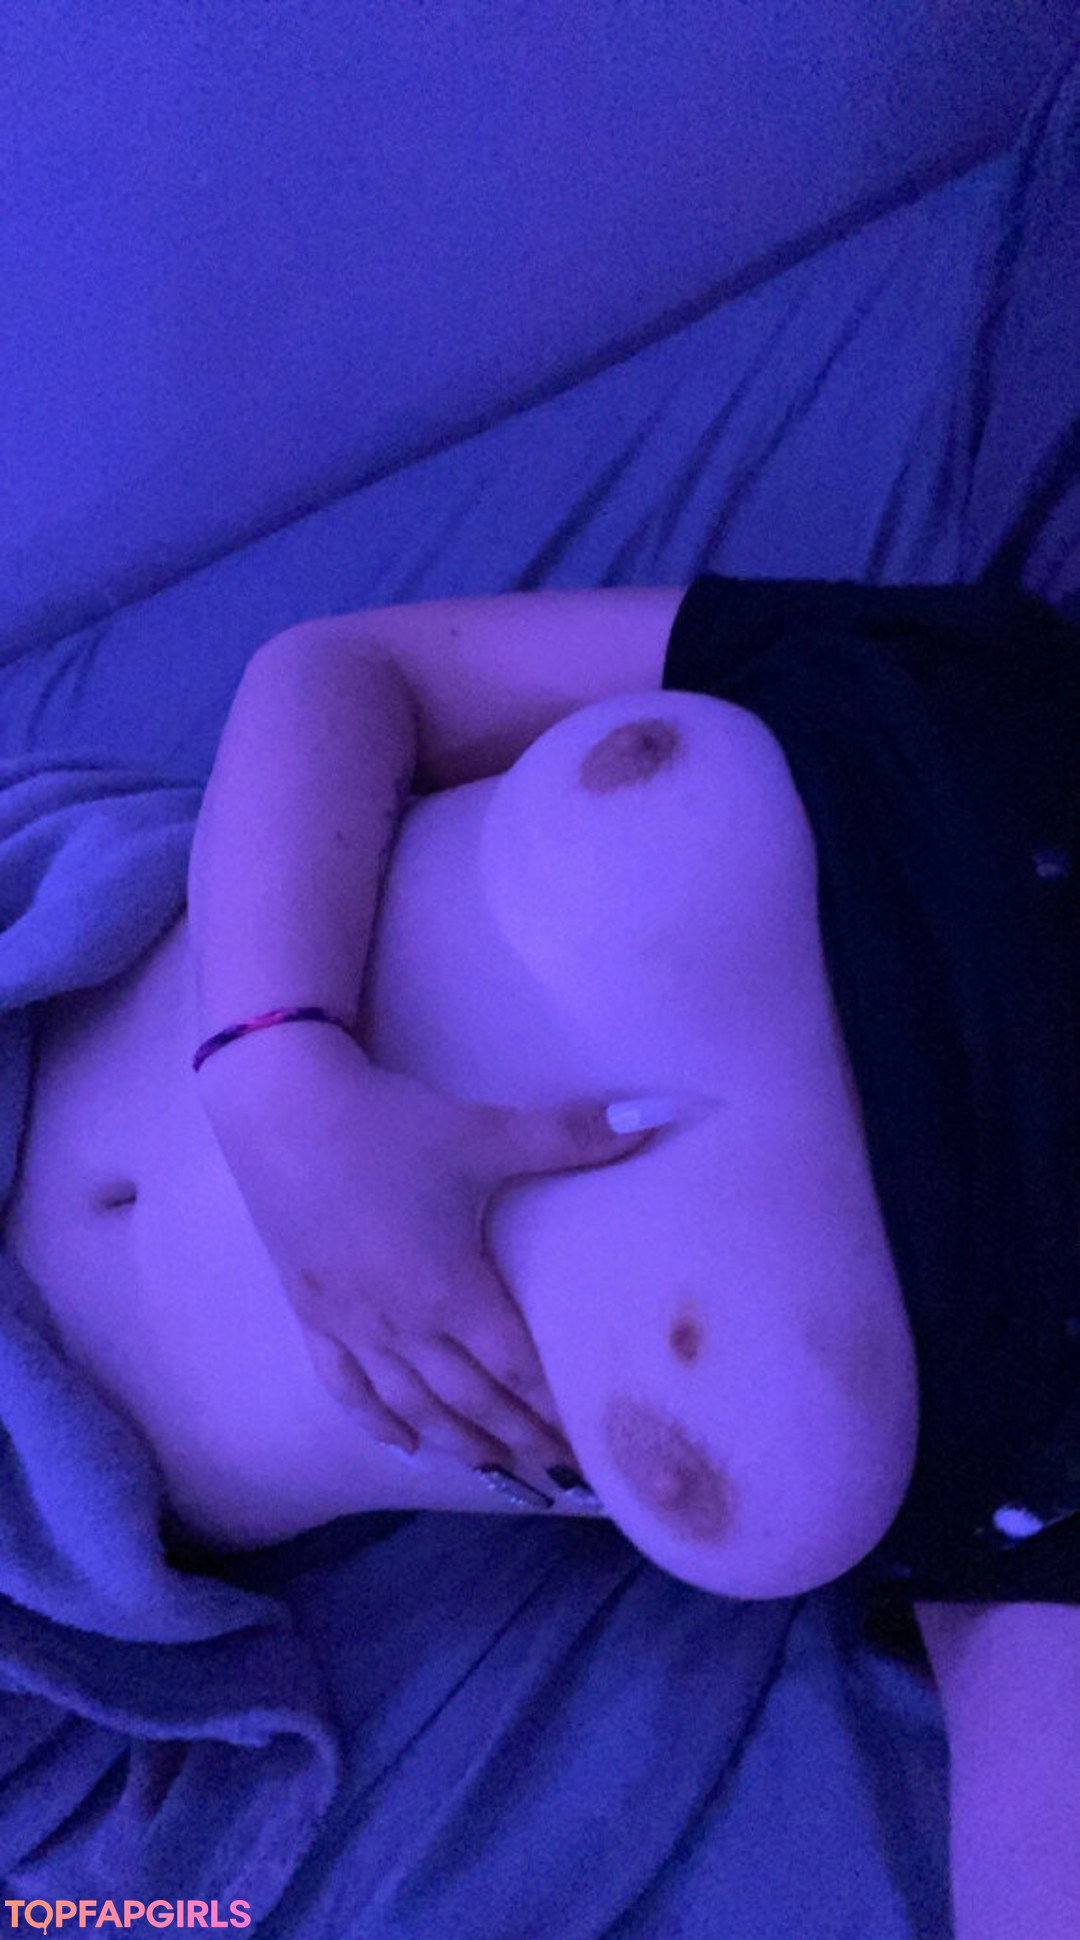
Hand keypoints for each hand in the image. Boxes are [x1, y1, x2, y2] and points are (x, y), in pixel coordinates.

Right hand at [204, 1027, 660, 1468]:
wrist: (279, 1109)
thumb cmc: (388, 1124)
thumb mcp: (485, 1131)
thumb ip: (572, 1135)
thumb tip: (657, 1115)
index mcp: (451, 1289)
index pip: (517, 1371)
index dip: (555, 1413)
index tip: (588, 1448)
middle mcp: (402, 1323)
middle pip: (471, 1401)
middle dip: (517, 1440)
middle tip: (557, 1473)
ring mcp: (351, 1324)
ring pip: (411, 1405)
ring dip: (457, 1442)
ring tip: (495, 1468)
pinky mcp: (312, 1312)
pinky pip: (345, 1386)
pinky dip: (377, 1421)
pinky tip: (402, 1442)